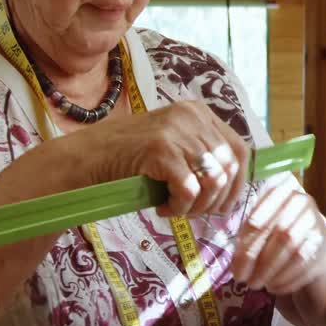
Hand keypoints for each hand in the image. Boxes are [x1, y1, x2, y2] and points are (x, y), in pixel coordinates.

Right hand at [66, 100, 249, 217]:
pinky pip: (190, 190)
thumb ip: (202, 157)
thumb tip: (234, 188)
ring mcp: (176, 131)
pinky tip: (162, 209)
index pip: (239, 150)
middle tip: (194, 212)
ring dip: (198, 206)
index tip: (222, 204)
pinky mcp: (161, 150)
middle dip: (217, 199)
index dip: (237, 183)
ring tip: (176, 209)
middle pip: (229, 167)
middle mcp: (191, 116)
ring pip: (213, 181)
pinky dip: (180, 207)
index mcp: (198, 113)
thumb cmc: (130, 159)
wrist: (86, 158)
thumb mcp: (173, 146)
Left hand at [231, 178, 325, 295]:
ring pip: (294, 251)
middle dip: (259, 262)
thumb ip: (247, 236)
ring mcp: (316, 223)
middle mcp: (302, 203)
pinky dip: (287, 279)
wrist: (310, 232)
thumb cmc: (275, 224)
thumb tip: (237, 265)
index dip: (244, 249)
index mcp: (279, 191)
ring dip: (272, 272)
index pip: (257, 221)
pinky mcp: (324, 243)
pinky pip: (305, 264)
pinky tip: (274, 287)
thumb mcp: (259, 219)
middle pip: (278, 236)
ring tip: (257, 284)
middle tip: (244, 280)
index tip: (235, 269)